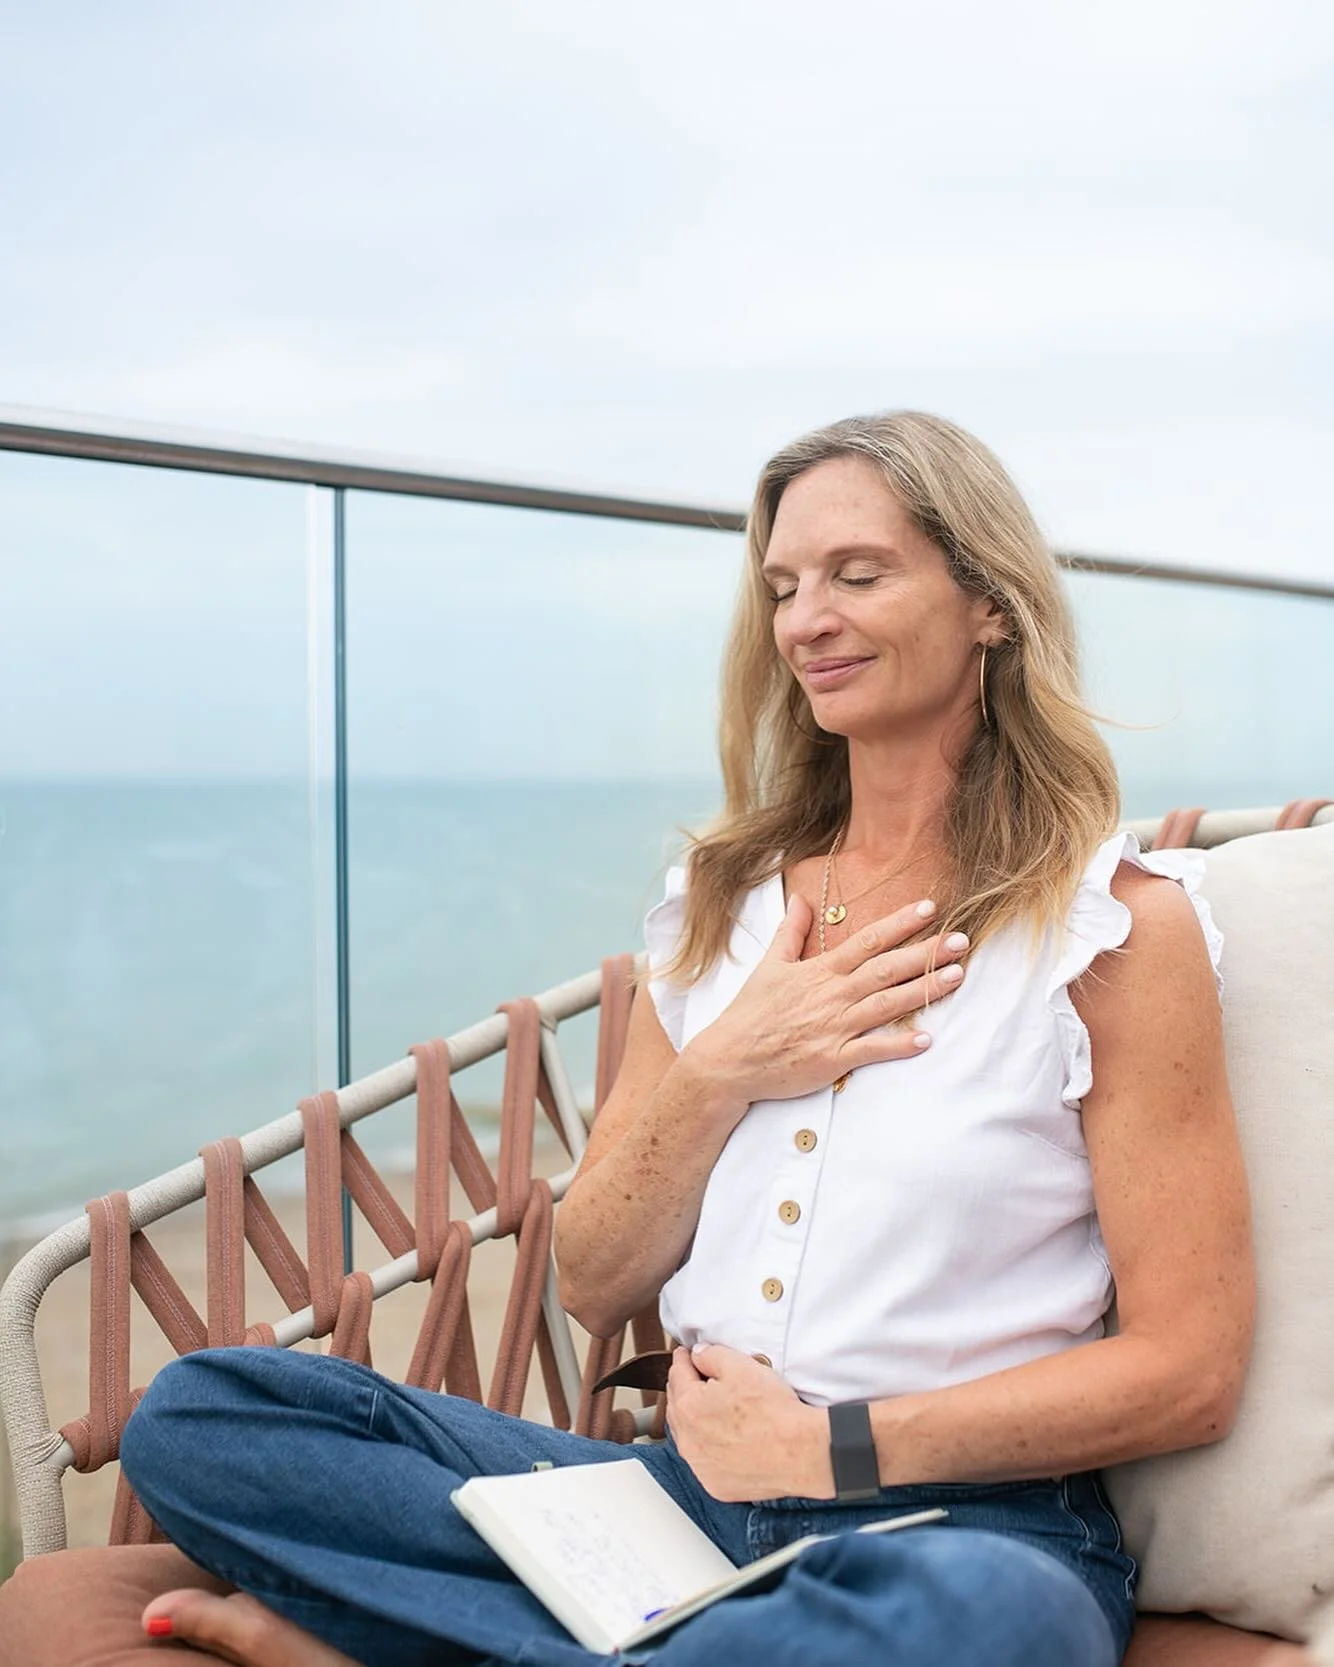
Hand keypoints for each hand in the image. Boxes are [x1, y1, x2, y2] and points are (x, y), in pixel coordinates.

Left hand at [666, 1344, 831, 1501]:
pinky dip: (707, 1448)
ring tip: (711, 1408)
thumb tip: (698, 1355)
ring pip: (687, 1436)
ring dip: (693, 1419)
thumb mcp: (740, 1365)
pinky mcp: (715, 1484)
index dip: (684, 1359)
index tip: (688, 1355)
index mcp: (689, 1406)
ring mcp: (700, 1466)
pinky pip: (703, 1461)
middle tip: (699, 1377)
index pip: (677, 1374)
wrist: (800, 1452)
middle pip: (677, 1405)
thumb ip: (710, 1355)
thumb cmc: (773, 1411)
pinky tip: (723, 1439)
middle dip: (685, 1388)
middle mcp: (688, 1440)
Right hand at [683, 894, 967, 1107]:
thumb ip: (790, 932)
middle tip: (962, 940)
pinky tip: (927, 1039)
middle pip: (887, 968)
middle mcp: (832, 995)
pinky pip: (872, 1050)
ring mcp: (834, 1027)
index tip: (928, 908)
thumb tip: (800, 898)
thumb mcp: (769, 966)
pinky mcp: (833, 1059)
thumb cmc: (750, 1013)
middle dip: (925, 953)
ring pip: (887, 1004)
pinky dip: (898, 1045)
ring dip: (924, 990)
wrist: (729, 1059)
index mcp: (820, 972)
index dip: (899, 923)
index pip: (867, 940)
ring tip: (957, 977)